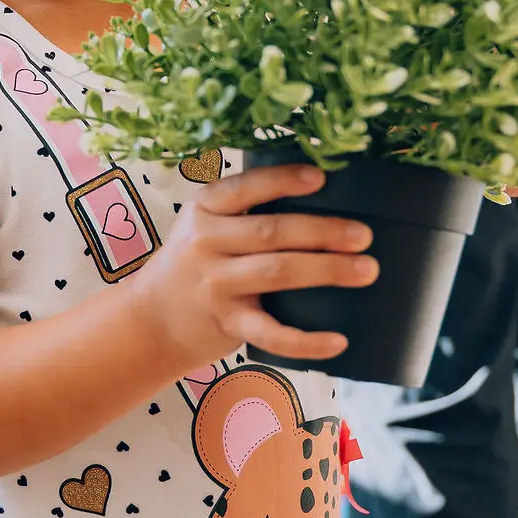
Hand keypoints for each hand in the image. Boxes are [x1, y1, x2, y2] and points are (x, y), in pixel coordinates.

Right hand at [124, 162, 373, 376]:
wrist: (150, 319)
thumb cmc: (194, 262)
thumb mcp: (205, 224)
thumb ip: (245, 209)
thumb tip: (323, 191)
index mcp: (204, 208)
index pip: (246, 188)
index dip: (283, 181)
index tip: (321, 177)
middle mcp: (206, 243)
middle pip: (272, 232)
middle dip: (322, 231)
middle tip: (364, 235)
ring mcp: (215, 285)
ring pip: (277, 273)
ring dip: (326, 270)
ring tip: (367, 270)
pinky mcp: (227, 323)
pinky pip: (272, 334)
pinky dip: (306, 340)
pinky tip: (338, 339)